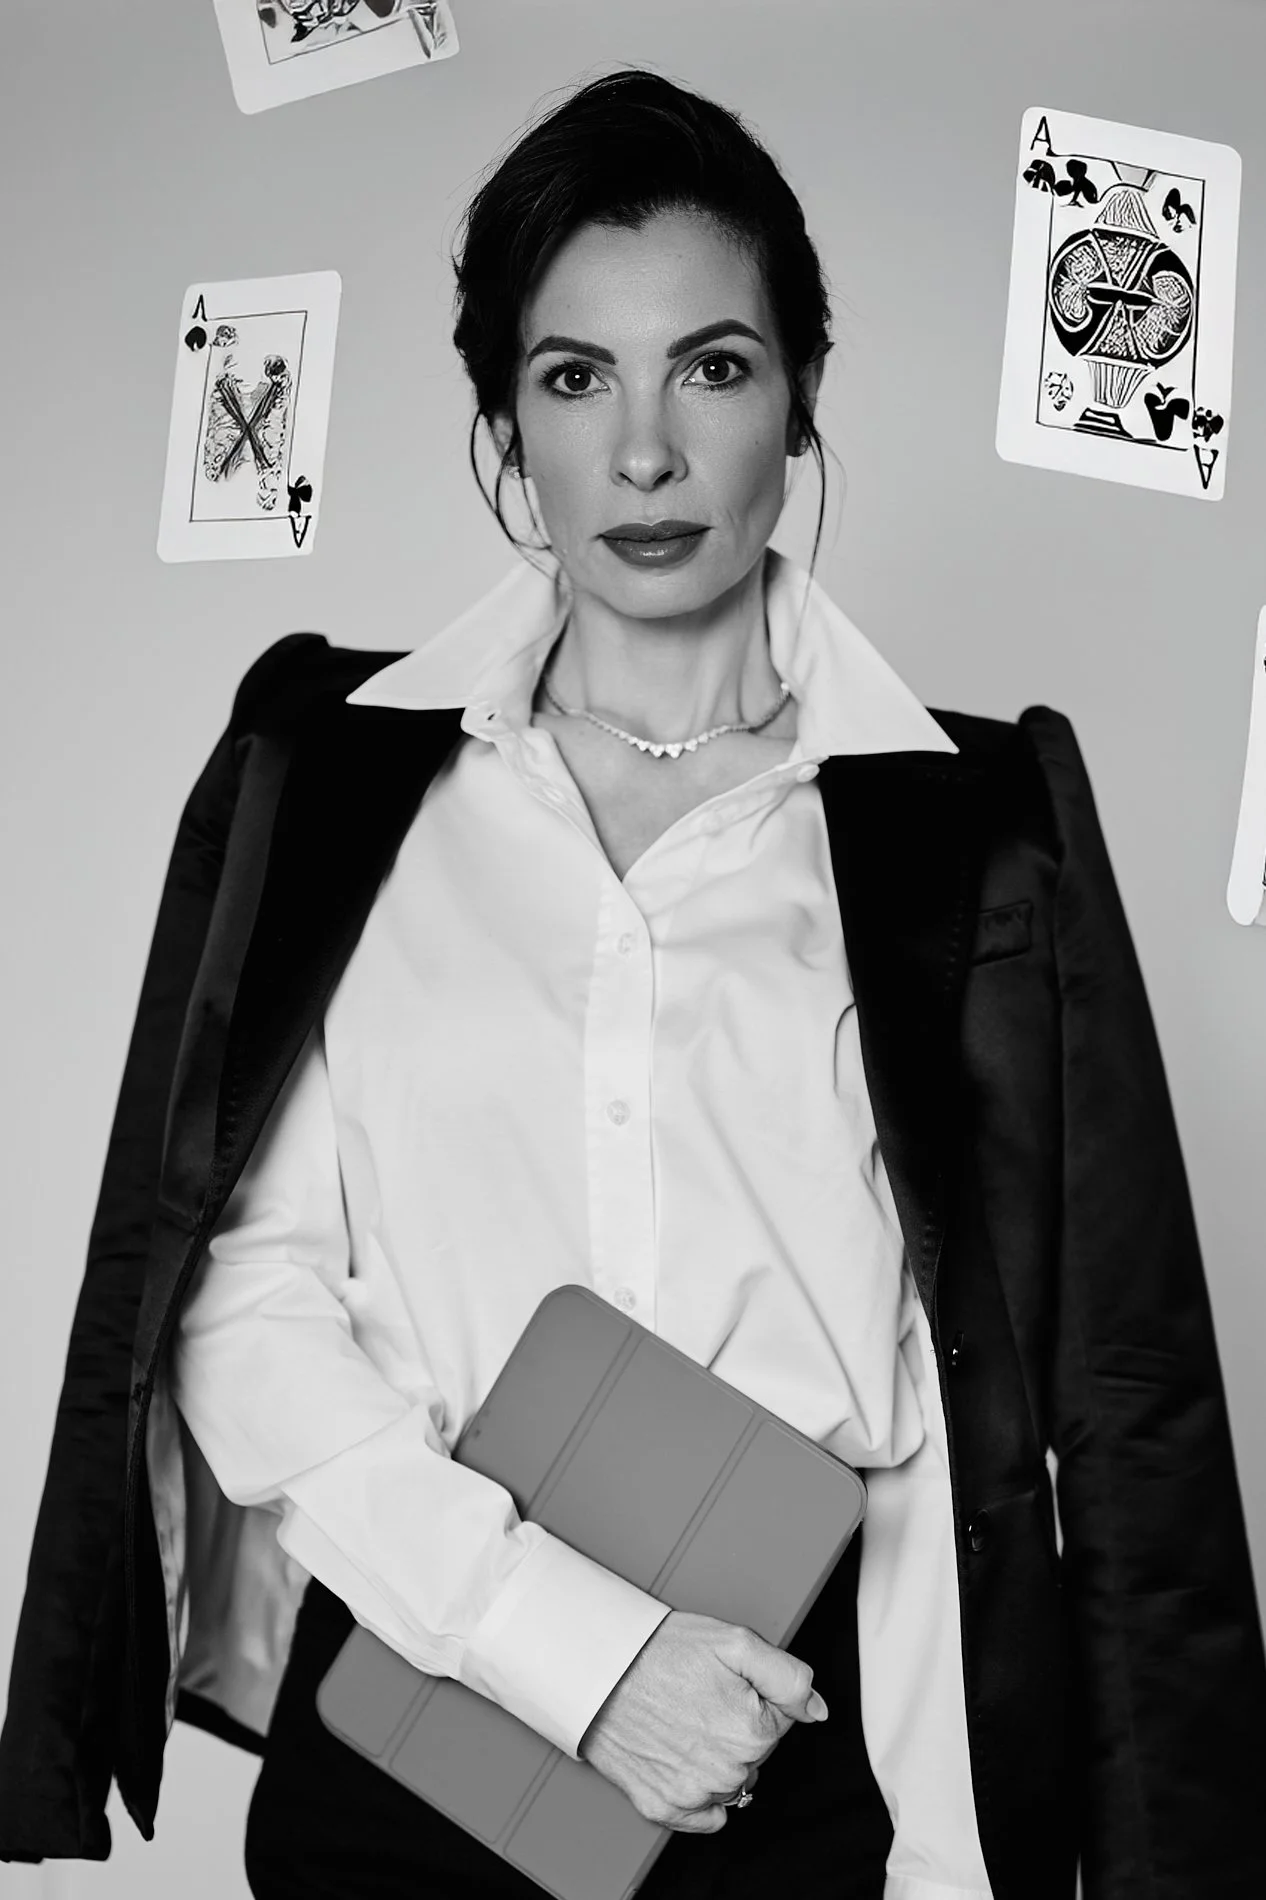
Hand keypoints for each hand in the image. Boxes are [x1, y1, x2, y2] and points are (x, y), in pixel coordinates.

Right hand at [577, 1610, 827, 1833]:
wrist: (599, 1670)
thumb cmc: (661, 1652)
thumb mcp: (735, 1641)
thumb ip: (787, 1676)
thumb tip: (816, 1710)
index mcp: (753, 1732)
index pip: (779, 1719)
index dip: (753, 1695)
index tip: (724, 1682)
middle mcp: (728, 1771)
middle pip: (755, 1752)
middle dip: (736, 1725)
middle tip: (700, 1697)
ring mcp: (695, 1794)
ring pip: (731, 1780)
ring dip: (718, 1756)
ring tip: (684, 1720)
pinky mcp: (665, 1808)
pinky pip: (705, 1814)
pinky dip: (700, 1792)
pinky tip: (681, 1756)